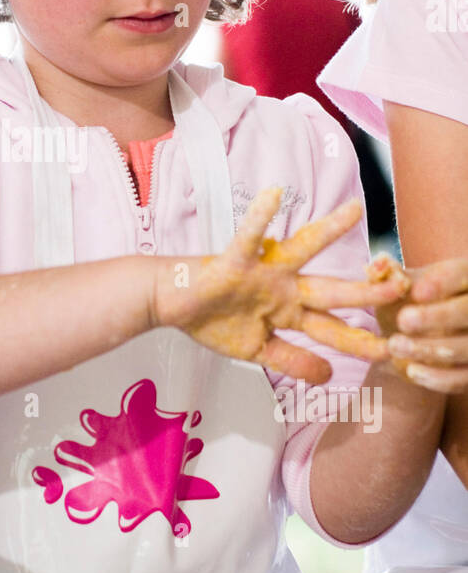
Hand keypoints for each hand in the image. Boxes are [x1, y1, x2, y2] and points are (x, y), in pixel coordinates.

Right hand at [154, 188, 407, 381]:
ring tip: (355, 211)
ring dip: (329, 232)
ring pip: (302, 251)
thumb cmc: (212, 320)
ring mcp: (261, 272)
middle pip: (330, 291)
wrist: (172, 303)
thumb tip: (328, 376)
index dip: (358, 341)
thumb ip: (292, 360)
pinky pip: (248, 237)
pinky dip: (260, 217)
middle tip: (401, 286)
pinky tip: (274, 195)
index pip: (331, 328)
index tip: (392, 351)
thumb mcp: (257, 350)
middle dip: (364, 293)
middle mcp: (282, 287)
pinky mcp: (234, 261)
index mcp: (288, 310)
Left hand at [380, 258, 467, 392]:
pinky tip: (412, 371)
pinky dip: (439, 378)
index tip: (416, 291)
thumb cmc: (416, 303)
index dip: (442, 282)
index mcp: (467, 277)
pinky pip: (463, 378)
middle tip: (403, 320)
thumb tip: (378, 265)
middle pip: (467, 312)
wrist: (427, 336)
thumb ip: (392, 276)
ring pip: (465, 347)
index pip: (462, 274)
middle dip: (437, 316)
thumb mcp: (407, 285)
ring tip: (395, 345)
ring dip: (429, 348)